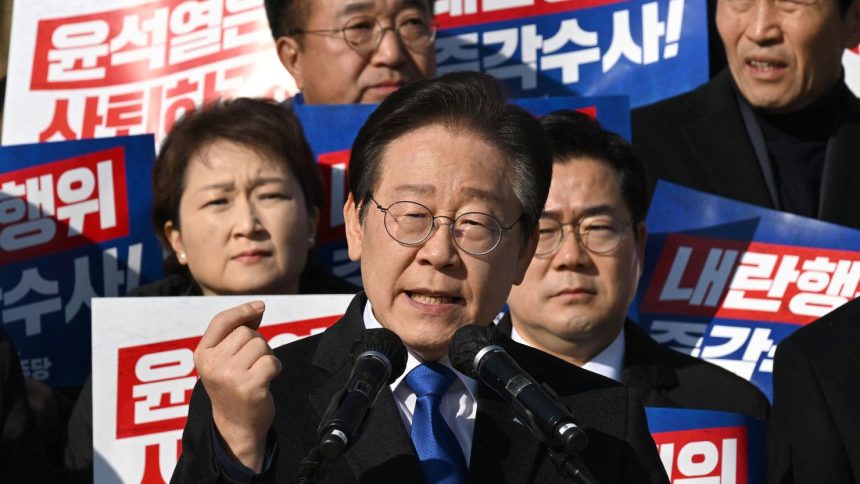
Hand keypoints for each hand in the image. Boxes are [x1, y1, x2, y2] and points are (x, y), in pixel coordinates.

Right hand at [194, 301, 281, 471]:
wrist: (236, 426)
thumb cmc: (234, 387)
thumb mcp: (224, 360)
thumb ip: (235, 334)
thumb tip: (257, 308)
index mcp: (202, 355)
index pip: (222, 321)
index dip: (242, 310)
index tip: (260, 306)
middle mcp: (212, 364)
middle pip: (247, 332)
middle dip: (257, 343)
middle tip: (252, 365)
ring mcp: (229, 376)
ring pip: (261, 344)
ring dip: (266, 356)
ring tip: (257, 373)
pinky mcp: (249, 386)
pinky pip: (272, 361)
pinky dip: (275, 368)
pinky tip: (266, 381)